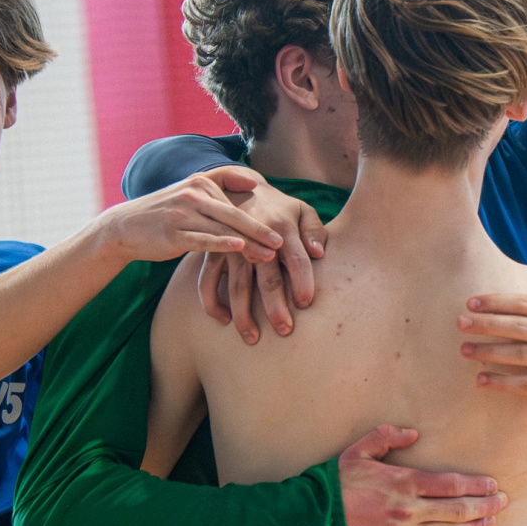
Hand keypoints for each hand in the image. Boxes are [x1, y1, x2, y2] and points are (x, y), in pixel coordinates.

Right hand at [96, 173, 284, 263]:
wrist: (125, 227)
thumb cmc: (166, 212)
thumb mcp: (191, 191)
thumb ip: (221, 183)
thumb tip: (253, 181)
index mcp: (201, 182)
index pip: (238, 195)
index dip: (261, 210)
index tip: (284, 220)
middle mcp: (193, 194)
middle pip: (235, 213)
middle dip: (261, 228)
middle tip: (283, 241)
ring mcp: (182, 213)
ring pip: (223, 228)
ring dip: (249, 241)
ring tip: (270, 252)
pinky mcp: (173, 233)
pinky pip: (202, 239)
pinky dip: (221, 243)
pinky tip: (239, 247)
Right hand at [194, 168, 328, 344]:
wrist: (239, 187)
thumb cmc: (279, 206)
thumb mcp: (302, 209)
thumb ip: (315, 231)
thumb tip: (319, 253)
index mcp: (282, 227)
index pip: (296, 259)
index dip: (302, 282)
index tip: (306, 304)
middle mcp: (255, 239)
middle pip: (267, 278)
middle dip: (275, 307)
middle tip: (284, 331)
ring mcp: (230, 247)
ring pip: (236, 286)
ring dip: (243, 314)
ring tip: (252, 338)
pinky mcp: (211, 253)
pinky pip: (206, 282)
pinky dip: (212, 303)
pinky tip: (223, 321)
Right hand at [338, 425, 507, 525]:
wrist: (311, 519)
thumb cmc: (335, 482)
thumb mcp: (358, 450)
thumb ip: (386, 436)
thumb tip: (413, 432)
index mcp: (403, 482)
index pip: (451, 484)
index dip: (476, 485)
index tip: (493, 485)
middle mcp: (408, 510)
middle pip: (458, 509)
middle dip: (485, 506)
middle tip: (504, 503)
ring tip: (492, 522)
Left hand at [460, 294, 526, 411]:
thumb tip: (496, 301)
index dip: (498, 302)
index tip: (471, 302)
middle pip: (522, 328)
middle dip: (488, 324)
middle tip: (460, 323)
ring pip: (523, 355)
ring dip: (490, 352)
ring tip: (465, 350)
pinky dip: (504, 382)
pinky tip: (482, 380)